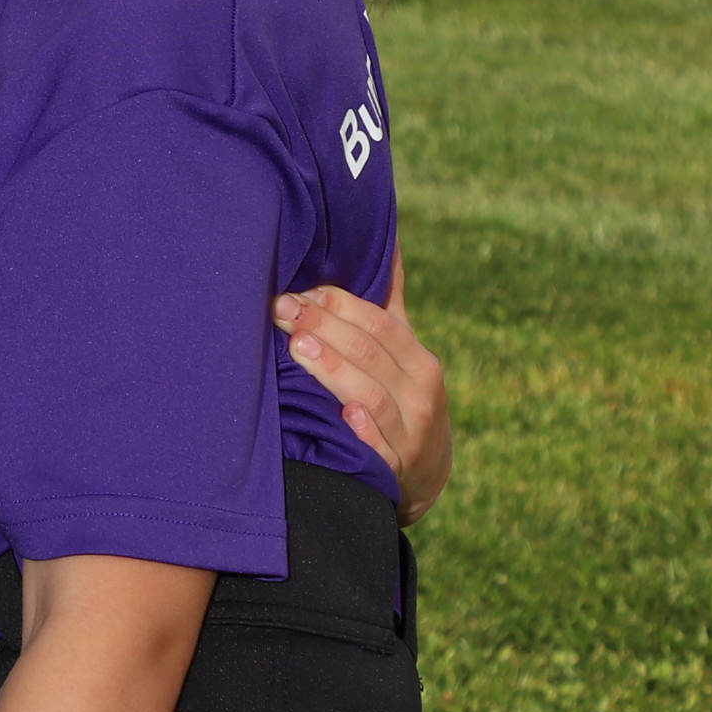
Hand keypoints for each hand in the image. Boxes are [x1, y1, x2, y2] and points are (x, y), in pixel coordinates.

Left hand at [276, 284, 450, 526]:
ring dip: (335, 370)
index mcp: (418, 360)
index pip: (378, 324)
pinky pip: (381, 450)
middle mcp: (419, 393)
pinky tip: (344, 414)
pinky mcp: (396, 471)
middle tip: (283, 309)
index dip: (340, 304)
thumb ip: (390, 303)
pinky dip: (365, 431)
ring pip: (371, 396)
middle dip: (324, 329)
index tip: (301, 291)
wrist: (429, 470)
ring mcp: (410, 433)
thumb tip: (388, 241)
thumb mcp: (404, 353)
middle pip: (369, 354)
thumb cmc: (404, 395)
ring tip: (298, 348)